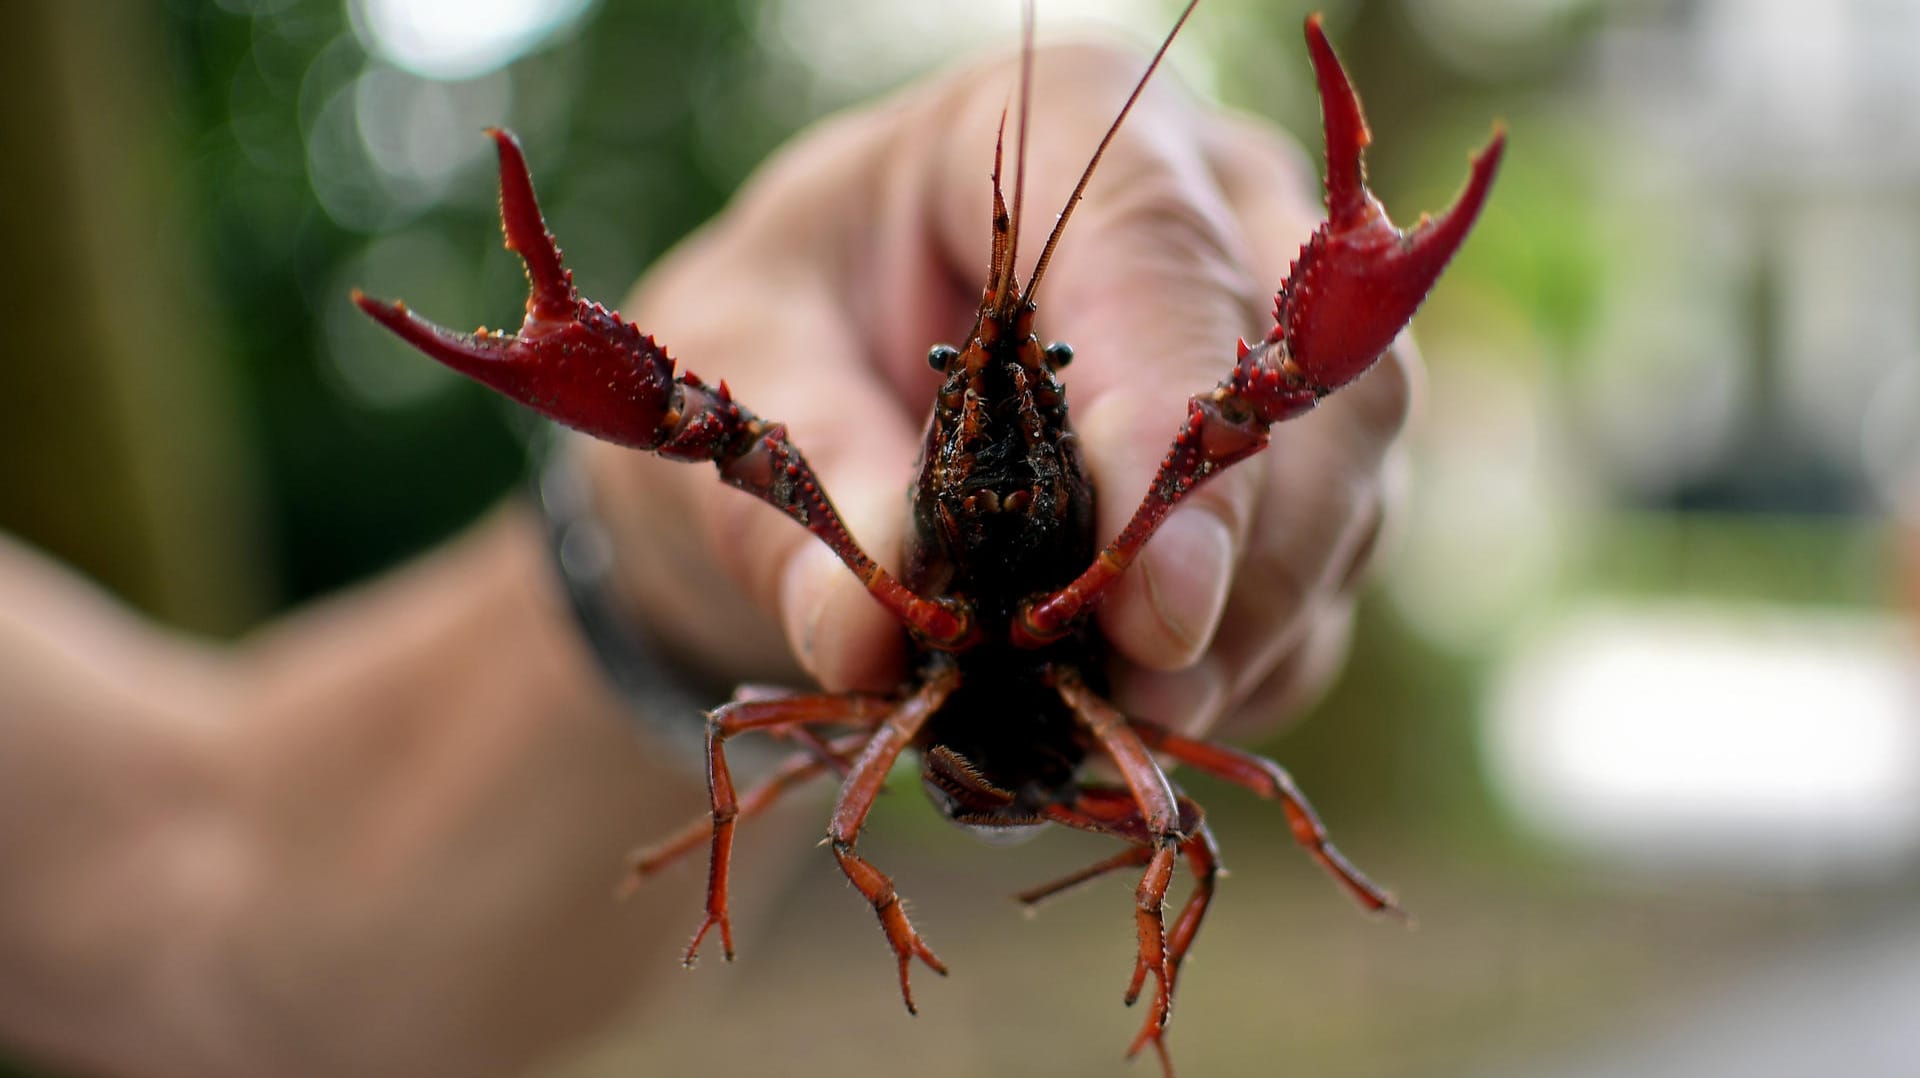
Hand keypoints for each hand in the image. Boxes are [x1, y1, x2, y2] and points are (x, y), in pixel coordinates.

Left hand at [584, 41, 1411, 739]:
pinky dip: (1251, 663)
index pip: (1161, 259)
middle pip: (1309, 386)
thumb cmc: (790, 323)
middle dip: (1241, 569)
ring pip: (1347, 488)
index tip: (1156, 612)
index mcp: (1065, 131)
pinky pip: (1325, 569)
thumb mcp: (752, 371)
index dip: (1171, 436)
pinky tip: (1147, 711)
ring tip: (1119, 726)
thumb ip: (812, 483)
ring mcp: (1269, 337)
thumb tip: (870, 637)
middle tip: (1137, 707)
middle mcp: (1211, 210)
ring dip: (1252, 633)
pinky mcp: (1294, 454)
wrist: (825, 365)